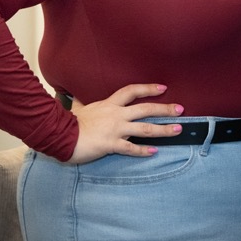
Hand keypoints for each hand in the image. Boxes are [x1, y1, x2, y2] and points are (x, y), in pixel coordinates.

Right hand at [66, 83, 183, 164]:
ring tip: (178, 130)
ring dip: (163, 129)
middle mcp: (116, 114)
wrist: (59, 135)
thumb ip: (82, 104)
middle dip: (165, 109)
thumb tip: (75, 98)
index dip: (148, 88)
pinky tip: (154, 151)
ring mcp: (115, 129)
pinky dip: (143, 150)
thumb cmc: (68, 123)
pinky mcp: (111, 144)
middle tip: (181, 109)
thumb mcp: (78, 109)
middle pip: (145, 108)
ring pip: (144, 128)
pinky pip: (131, 148)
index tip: (162, 88)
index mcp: (109, 104)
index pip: (131, 91)